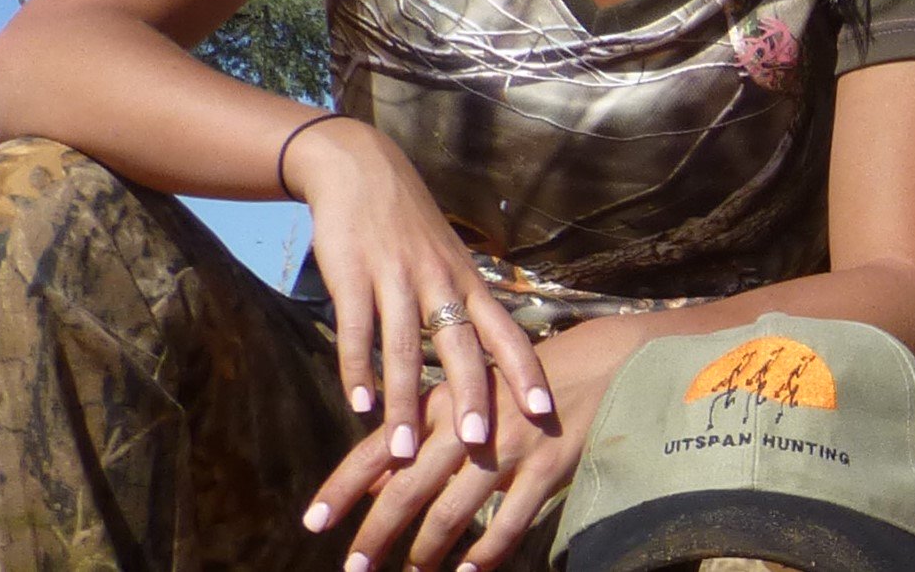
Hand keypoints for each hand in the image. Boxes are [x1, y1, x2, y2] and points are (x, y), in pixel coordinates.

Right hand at [284, 117, 551, 463]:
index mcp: (468, 280)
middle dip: (471, 398)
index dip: (526, 373)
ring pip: (406, 348)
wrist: (360, 167)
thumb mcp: (447, 259)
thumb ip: (460, 306)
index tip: (545, 412)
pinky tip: (360, 404)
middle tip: (478, 446)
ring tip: (404, 450)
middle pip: (463, 347)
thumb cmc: (408, 224)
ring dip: (404, 402)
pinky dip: (359, 369)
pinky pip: (358, 330)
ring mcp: (397, 277)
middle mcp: (440, 280)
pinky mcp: (355, 274)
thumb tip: (482, 362)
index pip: (507, 332)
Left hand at [304, 316, 632, 571]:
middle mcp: (470, 423)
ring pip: (454, 510)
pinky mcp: (546, 467)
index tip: (312, 523)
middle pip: (408, 486)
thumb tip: (371, 483)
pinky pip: (508, 523)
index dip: (343, 487)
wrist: (602, 363)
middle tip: (353, 568)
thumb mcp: (468, 399)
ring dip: (427, 550)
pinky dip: (486, 553)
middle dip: (377, 533)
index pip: (379, 448)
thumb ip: (419, 438)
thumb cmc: (524, 385)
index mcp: (444, 401)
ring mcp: (509, 446)